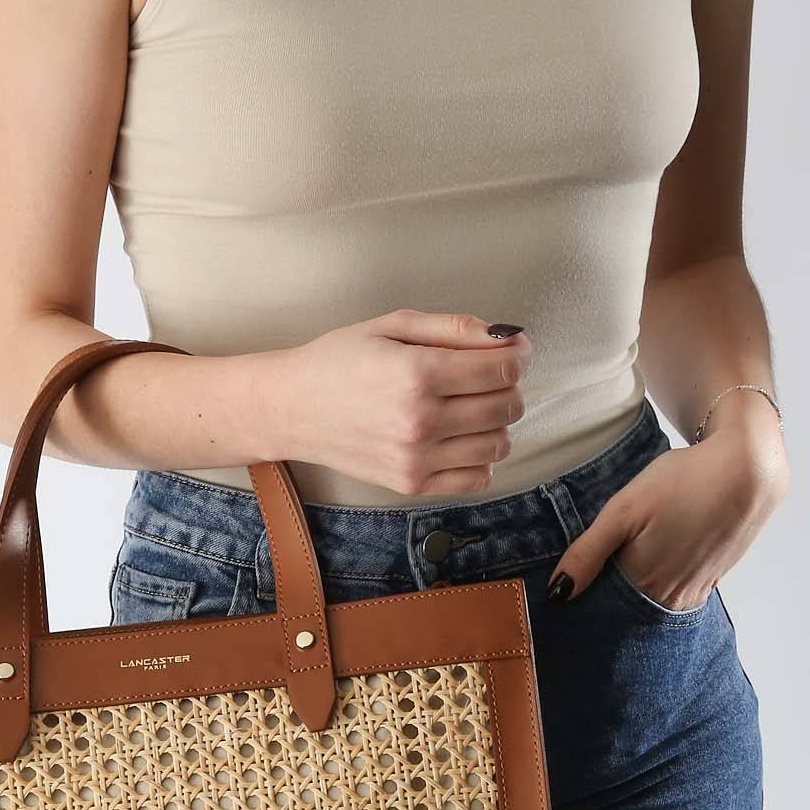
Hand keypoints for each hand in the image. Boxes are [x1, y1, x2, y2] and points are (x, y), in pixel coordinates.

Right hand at [272, 309, 530, 497]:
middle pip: (507, 406)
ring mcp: (416, 458)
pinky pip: (477, 478)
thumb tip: (509, 335)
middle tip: (486, 374)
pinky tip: (458, 436)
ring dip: (496, 422)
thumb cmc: (338, 360)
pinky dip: (480, 457)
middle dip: (508, 385)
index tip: (512, 349)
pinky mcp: (411, 484)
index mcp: (417, 373)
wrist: (290, 407)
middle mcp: (420, 421)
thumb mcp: (392, 325)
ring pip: (499, 444)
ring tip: (469, 405)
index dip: (518, 354)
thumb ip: (454, 328)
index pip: (503, 369)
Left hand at [546, 413, 788, 609]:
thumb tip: (557, 594)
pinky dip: (661, 584)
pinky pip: (677, 593)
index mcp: (643, 583)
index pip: (602, 609)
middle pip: (628, 611)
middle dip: (607, 602)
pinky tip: (657, 559)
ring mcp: (696, 591)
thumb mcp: (623, 510)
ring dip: (636, 592)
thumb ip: (587, 553)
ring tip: (625, 565)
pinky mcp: (712, 579)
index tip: (568, 590)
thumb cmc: (682, 483)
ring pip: (653, 603)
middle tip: (594, 575)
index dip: (585, 600)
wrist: (747, 471)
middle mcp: (670, 597)